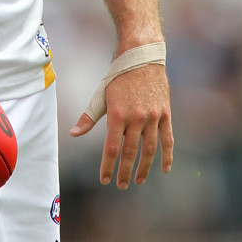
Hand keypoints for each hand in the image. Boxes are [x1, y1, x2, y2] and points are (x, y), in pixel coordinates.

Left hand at [70, 64, 172, 187]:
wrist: (142, 55)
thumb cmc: (118, 75)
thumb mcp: (100, 94)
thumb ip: (89, 117)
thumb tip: (74, 133)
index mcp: (117, 114)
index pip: (112, 148)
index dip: (108, 166)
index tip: (105, 179)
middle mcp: (136, 117)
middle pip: (130, 152)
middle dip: (125, 172)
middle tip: (121, 185)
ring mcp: (153, 116)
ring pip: (150, 149)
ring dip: (144, 167)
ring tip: (138, 180)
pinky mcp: (165, 113)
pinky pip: (168, 139)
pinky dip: (167, 155)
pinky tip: (165, 168)